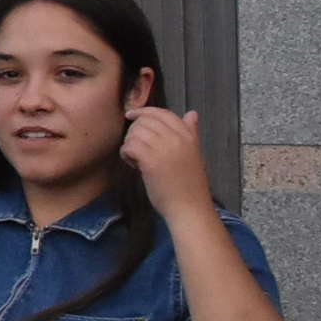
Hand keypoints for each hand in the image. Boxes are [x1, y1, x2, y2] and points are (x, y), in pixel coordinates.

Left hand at [122, 105, 213, 221]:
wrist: (190, 208)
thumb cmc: (189, 185)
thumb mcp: (194, 154)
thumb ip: (191, 133)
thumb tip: (191, 114)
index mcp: (189, 136)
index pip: (163, 113)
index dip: (145, 112)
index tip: (132, 115)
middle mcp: (178, 139)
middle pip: (146, 121)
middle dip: (135, 131)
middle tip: (136, 147)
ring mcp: (165, 149)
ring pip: (136, 132)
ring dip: (130, 143)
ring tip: (136, 158)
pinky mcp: (151, 161)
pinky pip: (130, 145)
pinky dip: (126, 154)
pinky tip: (133, 164)